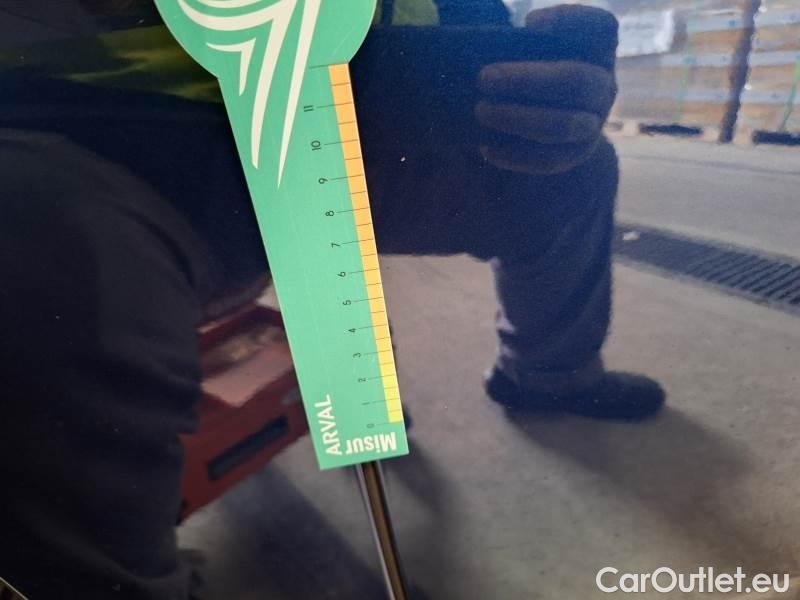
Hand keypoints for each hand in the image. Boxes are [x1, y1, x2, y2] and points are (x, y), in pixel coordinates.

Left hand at [476, 5, 617, 174]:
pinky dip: (515, 155)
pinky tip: (486, 147)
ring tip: (481, 111)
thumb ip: (523, 45)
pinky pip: (549, 160)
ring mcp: (594, 124)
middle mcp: (603, 86)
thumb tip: (490, 49)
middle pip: (576, 81)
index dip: (570, 21)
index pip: (601, 28)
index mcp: (598, 50)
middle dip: (526, 80)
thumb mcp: (533, 52)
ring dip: (518, 119)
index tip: (530, 24)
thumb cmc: (532, 71)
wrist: (545, 116)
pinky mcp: (576, 155)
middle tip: (483, 78)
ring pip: (563, 125)